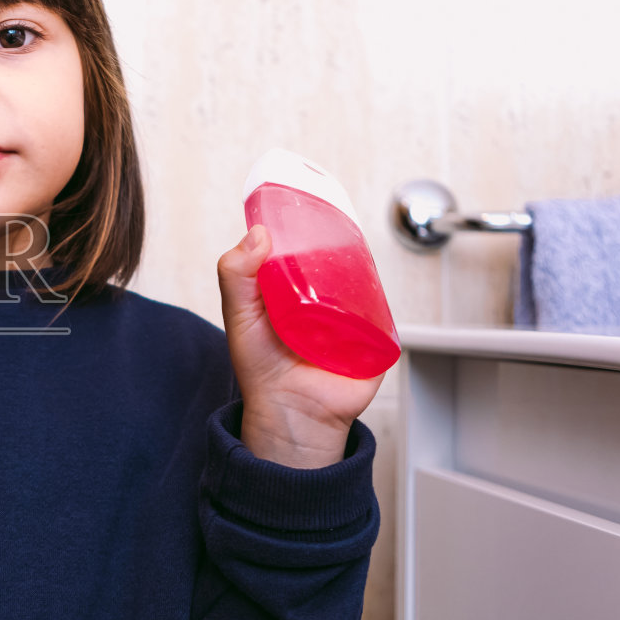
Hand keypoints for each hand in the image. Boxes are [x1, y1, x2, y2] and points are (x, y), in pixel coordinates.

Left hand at [215, 224, 383, 468]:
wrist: (292, 414)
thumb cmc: (263, 370)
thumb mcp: (239, 316)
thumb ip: (236, 276)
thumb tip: (258, 234)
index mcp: (290, 289)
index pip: (301, 250)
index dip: (304, 227)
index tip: (305, 205)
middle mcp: (323, 299)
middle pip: (338, 261)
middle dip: (337, 244)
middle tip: (330, 229)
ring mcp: (351, 316)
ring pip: (363, 282)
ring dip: (359, 268)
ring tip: (346, 260)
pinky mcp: (374, 337)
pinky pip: (383, 312)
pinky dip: (377, 300)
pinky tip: (366, 291)